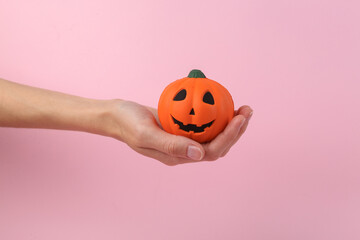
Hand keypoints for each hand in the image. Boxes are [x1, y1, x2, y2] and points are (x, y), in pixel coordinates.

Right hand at [109, 100, 252, 165]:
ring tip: (243, 108)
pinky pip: (203, 123)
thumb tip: (200, 154)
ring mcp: (183, 139)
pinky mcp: (181, 127)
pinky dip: (217, 116)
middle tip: (248, 111)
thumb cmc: (128, 123)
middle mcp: (184, 151)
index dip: (228, 138)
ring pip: (213, 135)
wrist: (116, 115)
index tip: (240, 119)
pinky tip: (223, 103)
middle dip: (236, 131)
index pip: (210, 152)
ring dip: (230, 124)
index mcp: (178, 156)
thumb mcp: (145, 134)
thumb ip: (171, 145)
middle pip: (217, 146)